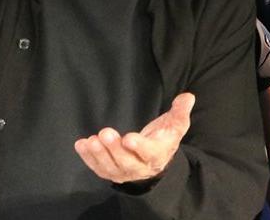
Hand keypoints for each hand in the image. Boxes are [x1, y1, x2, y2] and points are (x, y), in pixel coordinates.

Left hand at [74, 93, 194, 183]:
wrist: (155, 161)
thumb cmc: (164, 139)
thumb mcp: (176, 125)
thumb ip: (180, 111)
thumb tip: (187, 97)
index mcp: (157, 155)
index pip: (149, 153)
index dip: (140, 147)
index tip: (129, 138)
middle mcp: (140, 167)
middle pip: (126, 162)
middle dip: (114, 149)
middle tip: (105, 133)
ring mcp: (123, 172)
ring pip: (110, 167)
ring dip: (99, 154)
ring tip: (91, 140)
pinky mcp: (110, 171)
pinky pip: (97, 167)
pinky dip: (88, 157)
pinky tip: (81, 144)